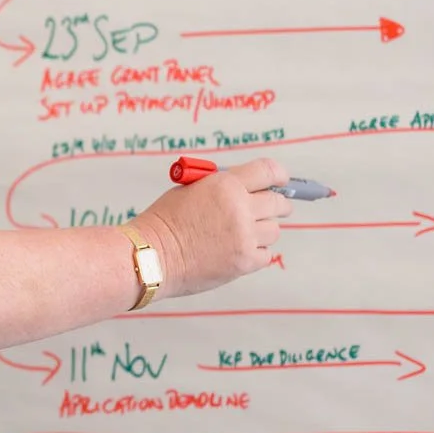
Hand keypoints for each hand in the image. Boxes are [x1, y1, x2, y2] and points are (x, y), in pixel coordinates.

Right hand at [127, 158, 290, 299]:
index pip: (268, 171)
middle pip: (278, 202)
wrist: (151, 256)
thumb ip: (220, 186)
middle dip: (278, 204)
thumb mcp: (189, 189)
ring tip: (244, 234)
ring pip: (274, 230)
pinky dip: (257, 253)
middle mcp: (240, 208)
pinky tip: (239, 250)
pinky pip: (266, 254)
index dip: (278, 176)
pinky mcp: (244, 261)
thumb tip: (246, 188)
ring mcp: (244, 236)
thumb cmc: (163, 223)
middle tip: (273, 209)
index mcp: (225, 185)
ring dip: (263, 231)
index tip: (282, 181)